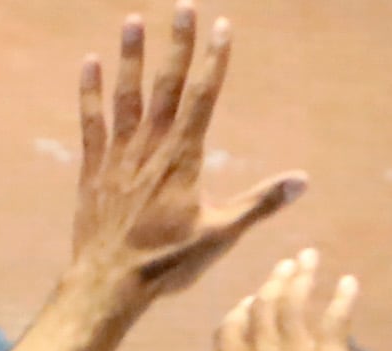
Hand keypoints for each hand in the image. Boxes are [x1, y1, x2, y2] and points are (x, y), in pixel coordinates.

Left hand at [65, 5, 305, 312]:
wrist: (110, 283)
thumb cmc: (168, 264)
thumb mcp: (222, 235)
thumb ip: (261, 203)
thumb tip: (302, 181)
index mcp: (183, 160)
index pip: (204, 98)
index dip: (214, 60)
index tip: (223, 27)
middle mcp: (150, 148)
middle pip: (167, 85)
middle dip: (178, 44)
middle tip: (184, 6)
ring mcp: (119, 155)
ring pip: (126, 95)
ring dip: (131, 56)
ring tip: (134, 20)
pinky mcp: (94, 168)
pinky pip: (91, 120)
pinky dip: (90, 90)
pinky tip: (90, 62)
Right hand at [136, 249, 357, 350]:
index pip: (232, 328)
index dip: (242, 313)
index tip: (251, 301)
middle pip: (265, 308)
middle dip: (275, 283)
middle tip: (286, 264)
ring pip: (296, 306)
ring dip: (302, 280)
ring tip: (309, 258)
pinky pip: (335, 321)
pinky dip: (341, 300)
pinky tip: (348, 282)